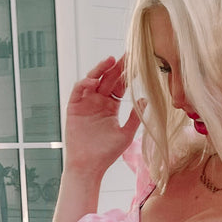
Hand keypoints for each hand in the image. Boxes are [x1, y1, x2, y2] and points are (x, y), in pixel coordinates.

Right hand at [63, 55, 140, 179]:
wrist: (88, 166)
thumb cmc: (107, 154)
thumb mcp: (126, 134)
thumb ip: (135, 117)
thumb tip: (147, 99)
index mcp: (110, 107)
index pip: (120, 86)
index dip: (127, 75)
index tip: (137, 64)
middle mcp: (98, 102)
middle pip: (108, 79)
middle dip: (117, 67)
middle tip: (127, 55)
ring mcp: (85, 103)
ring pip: (92, 80)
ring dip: (100, 70)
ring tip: (111, 61)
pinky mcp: (74, 108)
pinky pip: (78, 91)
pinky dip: (85, 83)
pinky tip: (94, 80)